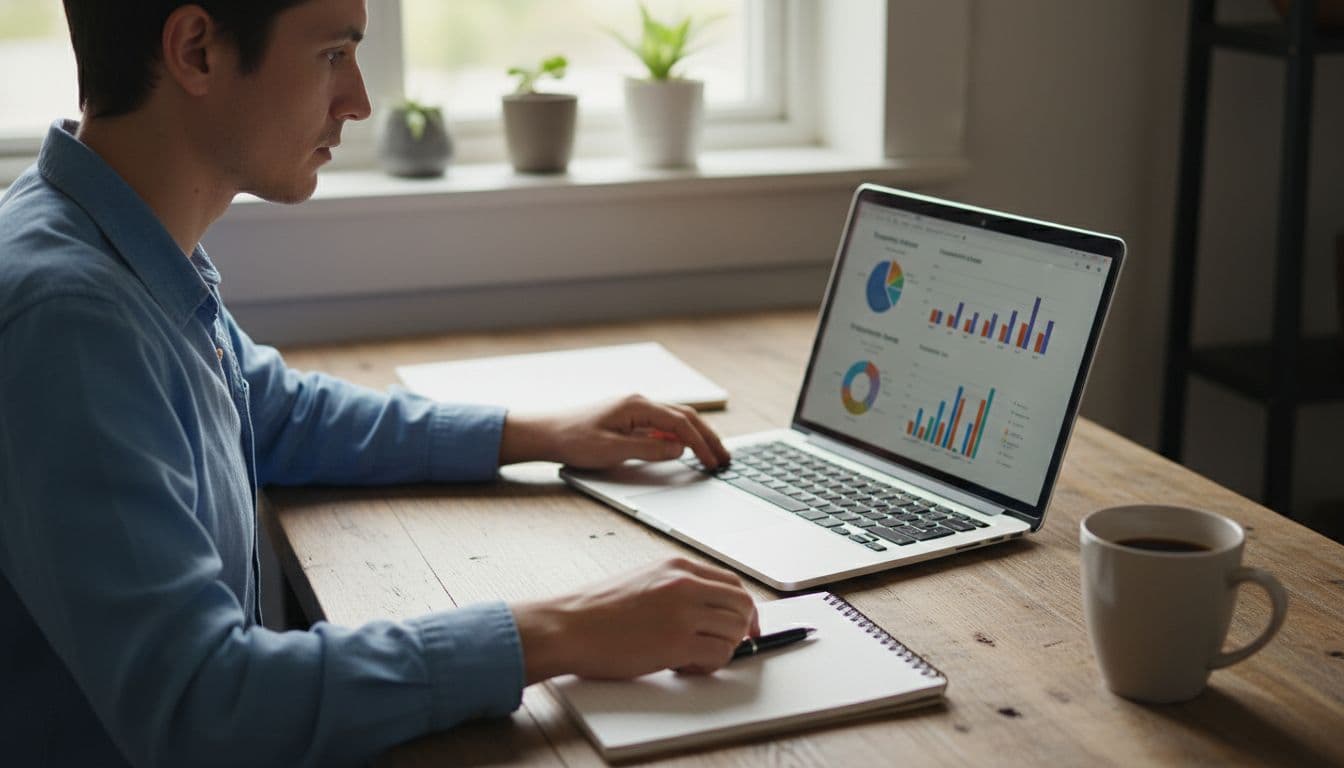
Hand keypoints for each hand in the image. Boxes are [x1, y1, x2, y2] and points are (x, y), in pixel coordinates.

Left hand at [499, 394, 731, 469]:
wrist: (544, 432)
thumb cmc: (572, 440)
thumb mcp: (611, 450)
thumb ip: (648, 450)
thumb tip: (679, 449)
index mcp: (637, 406)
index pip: (681, 423)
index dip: (702, 444)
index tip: (714, 462)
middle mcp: (639, 402)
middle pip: (685, 417)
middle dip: (708, 438)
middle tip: (725, 459)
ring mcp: (635, 408)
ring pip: (676, 419)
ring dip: (697, 436)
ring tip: (713, 455)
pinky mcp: (629, 417)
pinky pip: (663, 424)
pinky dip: (680, 436)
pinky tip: (686, 449)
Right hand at [511, 557, 760, 682]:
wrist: (569, 626)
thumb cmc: (597, 610)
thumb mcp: (643, 580)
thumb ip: (677, 587)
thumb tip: (707, 607)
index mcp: (676, 566)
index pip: (732, 582)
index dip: (743, 608)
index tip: (745, 624)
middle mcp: (684, 584)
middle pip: (741, 605)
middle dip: (740, 630)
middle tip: (724, 645)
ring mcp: (682, 612)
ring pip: (735, 632)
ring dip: (723, 649)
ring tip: (694, 657)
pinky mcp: (677, 642)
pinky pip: (719, 655)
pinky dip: (710, 666)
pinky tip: (686, 667)